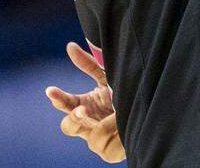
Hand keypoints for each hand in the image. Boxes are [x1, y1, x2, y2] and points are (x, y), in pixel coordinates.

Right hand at [45, 42, 124, 162]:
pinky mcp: (108, 153)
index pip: (66, 104)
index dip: (58, 98)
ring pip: (91, 137)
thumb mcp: (107, 77)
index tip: (50, 90)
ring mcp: (97, 141)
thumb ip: (89, 64)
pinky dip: (115, 134)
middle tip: (82, 109)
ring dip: (106, 124)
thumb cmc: (123, 93)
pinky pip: (106, 146)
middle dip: (74, 118)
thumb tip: (69, 46)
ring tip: (121, 112)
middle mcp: (87, 124)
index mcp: (84, 106)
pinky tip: (124, 126)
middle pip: (68, 127)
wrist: (148, 108)